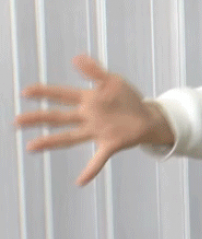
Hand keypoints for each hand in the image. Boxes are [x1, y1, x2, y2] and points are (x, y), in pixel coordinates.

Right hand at [15, 55, 173, 185]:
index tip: (25, 92)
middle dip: (38, 118)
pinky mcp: (111, 144)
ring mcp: (97, 131)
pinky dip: (90, 170)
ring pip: (70, 137)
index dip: (44, 92)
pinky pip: (98, 159)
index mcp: (88, 100)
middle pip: (59, 117)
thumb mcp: (113, 81)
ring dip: (51, 142)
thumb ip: (95, 71)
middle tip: (17, 121)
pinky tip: (80, 181)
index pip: (62, 95)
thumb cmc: (127, 98)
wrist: (147, 117)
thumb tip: (76, 57)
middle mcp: (88, 117)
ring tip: (31, 147)